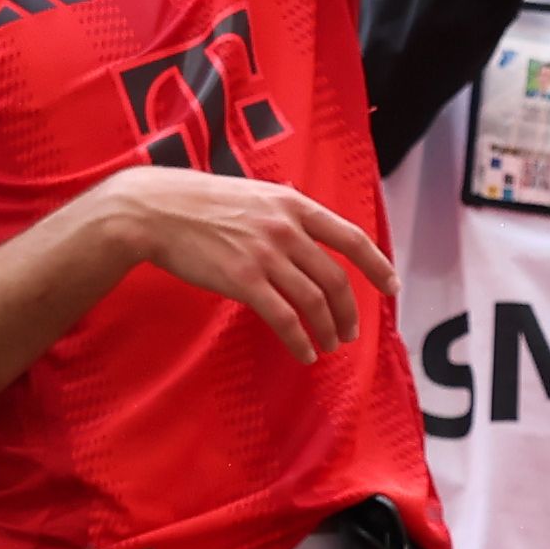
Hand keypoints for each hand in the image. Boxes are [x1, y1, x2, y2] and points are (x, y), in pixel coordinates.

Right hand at [75, 167, 396, 364]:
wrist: (157, 210)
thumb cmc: (203, 202)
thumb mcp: (256, 195)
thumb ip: (286, 214)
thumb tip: (311, 235)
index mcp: (294, 205)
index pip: (351, 238)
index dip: (377, 265)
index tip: (392, 287)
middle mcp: (287, 229)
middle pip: (335, 278)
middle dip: (349, 311)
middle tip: (350, 332)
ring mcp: (266, 255)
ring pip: (314, 302)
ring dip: (327, 329)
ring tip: (329, 346)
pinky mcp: (243, 280)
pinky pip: (283, 318)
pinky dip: (299, 340)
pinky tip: (304, 353)